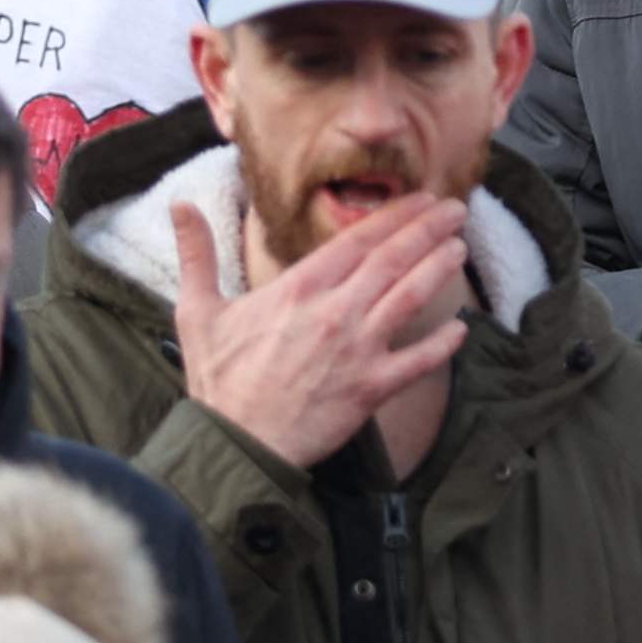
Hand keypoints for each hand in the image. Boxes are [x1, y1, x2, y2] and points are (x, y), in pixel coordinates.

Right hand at [172, 189, 468, 468]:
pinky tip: (461, 328)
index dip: (394, 215)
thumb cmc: (218, 380)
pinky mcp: (371, 388)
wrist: (236, 444)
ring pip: (410, 298)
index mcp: (299, 288)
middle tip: (455, 210)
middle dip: (427, 230)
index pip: (357, 239)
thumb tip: (180, 205)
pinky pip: (418, 362)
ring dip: (438, 269)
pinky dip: (442, 344)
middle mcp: (335, 310)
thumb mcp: (198, 310)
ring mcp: (358, 349)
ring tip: (459, 248)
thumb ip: (197, 253)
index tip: (419, 198)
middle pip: (392, 260)